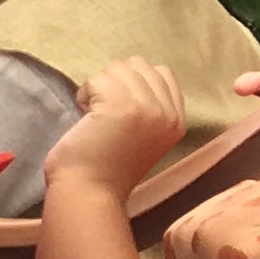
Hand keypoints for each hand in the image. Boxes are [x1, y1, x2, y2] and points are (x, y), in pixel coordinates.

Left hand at [50, 57, 189, 200]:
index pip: (161, 73)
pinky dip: (83, 94)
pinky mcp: (121, 107)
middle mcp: (168, 112)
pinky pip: (96, 79)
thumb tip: (131, 73)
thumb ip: (149, 107)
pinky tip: (84, 117)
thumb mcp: (144, 135)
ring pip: (116, 68)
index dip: (132, 83)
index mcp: (177, 120)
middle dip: (113, 82)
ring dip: (96, 87)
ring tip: (94, 117)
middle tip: (103, 113)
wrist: (90, 192)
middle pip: (138, 66)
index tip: (119, 110)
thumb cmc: (106, 166)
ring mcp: (147, 108)